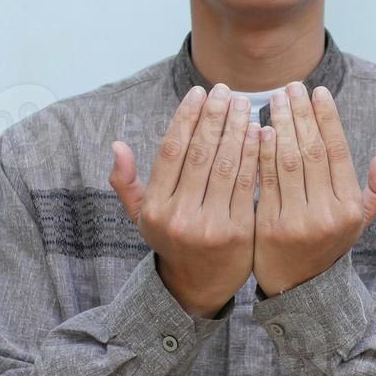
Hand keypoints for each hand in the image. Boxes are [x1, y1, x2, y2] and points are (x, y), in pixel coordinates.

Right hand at [109, 83, 257, 317]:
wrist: (199, 285)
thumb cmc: (172, 239)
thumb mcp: (142, 215)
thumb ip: (127, 182)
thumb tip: (117, 146)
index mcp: (155, 207)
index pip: (171, 151)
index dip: (185, 118)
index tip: (198, 92)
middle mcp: (179, 216)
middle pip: (199, 153)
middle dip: (213, 116)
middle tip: (225, 90)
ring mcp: (209, 225)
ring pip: (224, 165)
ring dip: (235, 129)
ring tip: (244, 104)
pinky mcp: (238, 232)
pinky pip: (245, 184)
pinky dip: (253, 155)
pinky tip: (258, 132)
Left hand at [254, 81, 375, 295]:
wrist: (300, 289)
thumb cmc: (328, 244)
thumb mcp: (359, 223)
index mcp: (350, 207)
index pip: (339, 151)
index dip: (328, 118)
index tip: (318, 91)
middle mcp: (327, 213)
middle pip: (311, 151)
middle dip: (300, 114)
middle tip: (290, 86)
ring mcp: (297, 221)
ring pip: (287, 161)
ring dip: (280, 125)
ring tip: (273, 99)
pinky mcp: (269, 227)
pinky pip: (264, 180)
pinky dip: (261, 152)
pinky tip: (258, 129)